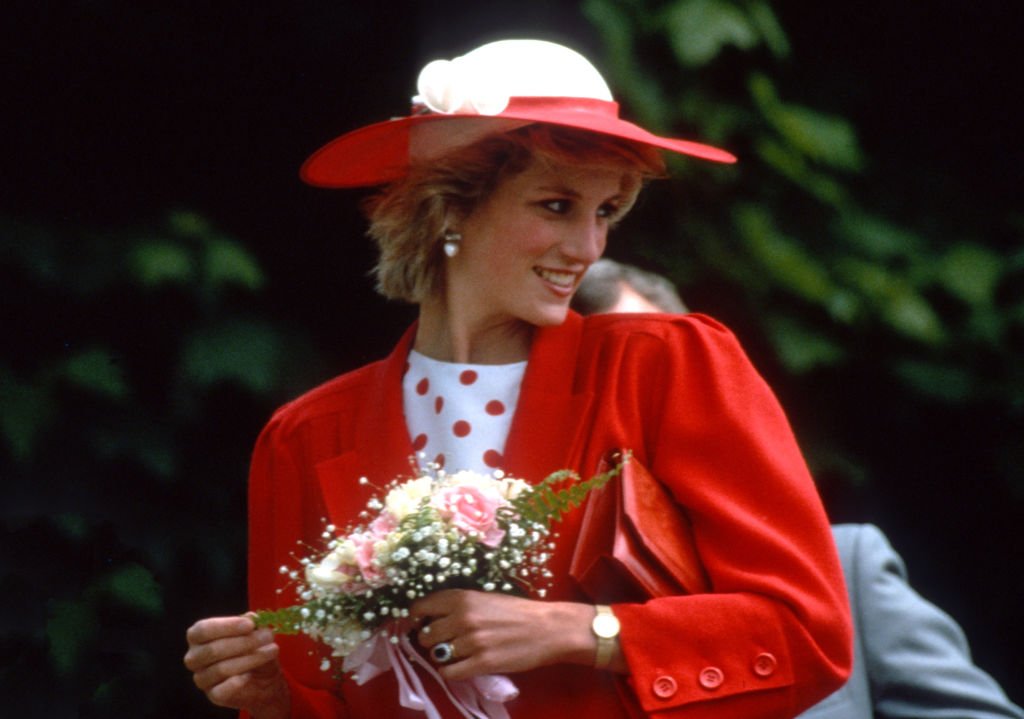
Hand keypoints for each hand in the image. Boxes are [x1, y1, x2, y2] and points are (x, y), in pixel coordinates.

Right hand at [184, 615, 289, 717]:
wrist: (264, 679)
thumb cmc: (253, 649)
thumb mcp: (254, 632)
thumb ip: (251, 624)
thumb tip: (251, 617)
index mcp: (197, 637)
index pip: (203, 629)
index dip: (227, 626)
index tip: (250, 625)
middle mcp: (194, 658)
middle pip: (213, 650)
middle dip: (244, 642)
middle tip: (268, 636)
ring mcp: (202, 678)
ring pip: (221, 669)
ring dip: (251, 658)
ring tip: (272, 650)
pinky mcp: (213, 695)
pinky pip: (222, 691)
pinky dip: (237, 682)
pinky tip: (249, 675)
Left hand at [410, 589, 598, 680]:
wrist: (547, 628)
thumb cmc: (516, 611)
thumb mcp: (484, 598)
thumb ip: (458, 605)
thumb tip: (430, 617)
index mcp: (462, 597)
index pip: (420, 607)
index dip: (416, 618)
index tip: (419, 623)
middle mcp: (463, 618)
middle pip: (425, 635)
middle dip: (430, 640)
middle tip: (443, 641)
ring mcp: (472, 642)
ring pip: (436, 654)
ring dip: (443, 656)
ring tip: (458, 653)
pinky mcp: (482, 663)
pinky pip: (449, 673)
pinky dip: (451, 672)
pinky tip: (462, 666)